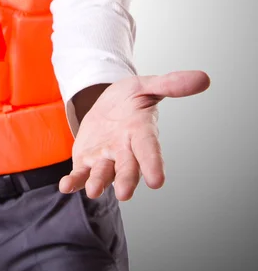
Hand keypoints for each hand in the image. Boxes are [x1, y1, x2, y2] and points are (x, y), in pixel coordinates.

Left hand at [59, 70, 209, 200]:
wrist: (106, 102)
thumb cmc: (131, 98)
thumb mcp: (147, 85)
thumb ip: (171, 84)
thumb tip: (204, 78)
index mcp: (141, 133)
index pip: (149, 149)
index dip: (153, 164)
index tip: (158, 181)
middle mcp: (125, 151)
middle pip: (127, 168)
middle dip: (126, 180)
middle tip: (125, 193)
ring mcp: (105, 158)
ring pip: (103, 174)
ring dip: (99, 183)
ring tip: (94, 191)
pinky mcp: (86, 160)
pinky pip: (80, 174)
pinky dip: (74, 181)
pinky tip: (66, 186)